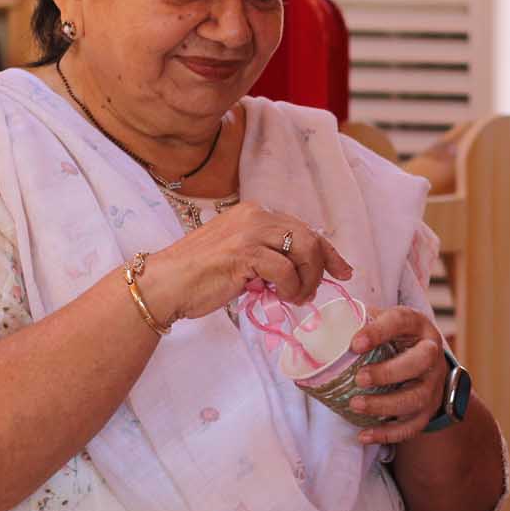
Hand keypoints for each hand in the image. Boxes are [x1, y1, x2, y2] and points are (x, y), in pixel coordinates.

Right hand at [142, 202, 352, 324]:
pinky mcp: (245, 252)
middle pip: (309, 237)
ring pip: (304, 250)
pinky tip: (282, 296)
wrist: (166, 284)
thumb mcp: (240, 257)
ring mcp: (250, 232)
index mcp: (254, 213)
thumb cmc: (200, 276)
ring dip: (307, 279)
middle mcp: (255, 215)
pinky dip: (291, 287)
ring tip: (296, 297)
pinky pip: (286, 270)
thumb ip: (267, 256)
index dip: (328, 251)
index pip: (303, 228)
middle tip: (316, 292)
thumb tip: (299, 273)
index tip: (343, 271)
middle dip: (323, 267)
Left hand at [346, 306, 449, 444]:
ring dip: (385, 405)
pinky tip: (364, 435)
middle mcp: (432, 353)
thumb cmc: (395, 338)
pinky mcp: (429, 408)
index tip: (355, 344)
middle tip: (359, 378)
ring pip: (417, 398)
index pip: (401, 322)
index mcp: (417, 326)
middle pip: (420, 361)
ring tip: (355, 405)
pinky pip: (413, 425)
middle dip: (389, 372)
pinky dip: (388, 433)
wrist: (426, 361)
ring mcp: (433, 384)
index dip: (379, 332)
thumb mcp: (382, 322)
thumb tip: (316, 326)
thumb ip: (356, 321)